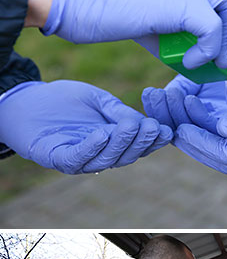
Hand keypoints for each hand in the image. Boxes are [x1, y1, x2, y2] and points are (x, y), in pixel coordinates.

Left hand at [0, 78, 168, 172]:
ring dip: (121, 143)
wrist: (27, 100)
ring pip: (105, 159)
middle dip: (140, 142)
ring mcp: (77, 159)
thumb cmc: (63, 100)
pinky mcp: (57, 157)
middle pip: (124, 156)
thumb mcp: (97, 100)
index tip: (167, 129)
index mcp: (109, 143)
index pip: (135, 146)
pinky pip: (78, 157)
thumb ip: (117, 111)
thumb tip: (144, 121)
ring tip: (133, 126)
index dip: (152, 140)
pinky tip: (103, 132)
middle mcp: (96, 155)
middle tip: (152, 127)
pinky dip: (92, 146)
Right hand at [44, 0, 226, 72]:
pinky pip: (212, 27)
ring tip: (210, 62)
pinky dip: (208, 49)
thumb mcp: (143, 23)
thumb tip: (198, 63)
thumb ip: (172, 37)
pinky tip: (188, 63)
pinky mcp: (177, 1)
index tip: (222, 51)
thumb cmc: (97, 12)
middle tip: (225, 60)